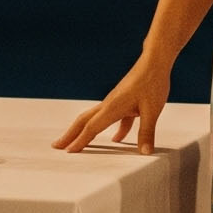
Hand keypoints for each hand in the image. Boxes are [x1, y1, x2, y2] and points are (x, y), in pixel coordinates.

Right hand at [52, 55, 171, 154]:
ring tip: (78, 143)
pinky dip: (113, 129)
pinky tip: (117, 139)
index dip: (80, 140)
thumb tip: (145, 152)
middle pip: (84, 121)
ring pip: (95, 119)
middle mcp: (109, 104)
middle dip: (70, 134)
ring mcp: (115, 102)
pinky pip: (114, 118)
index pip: (92, 127)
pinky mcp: (123, 100)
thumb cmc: (153, 82)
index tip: (68, 151)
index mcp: (112, 107)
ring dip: (85, 132)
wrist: (155, 61)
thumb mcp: (152, 110)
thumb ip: (146, 132)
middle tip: (57, 146)